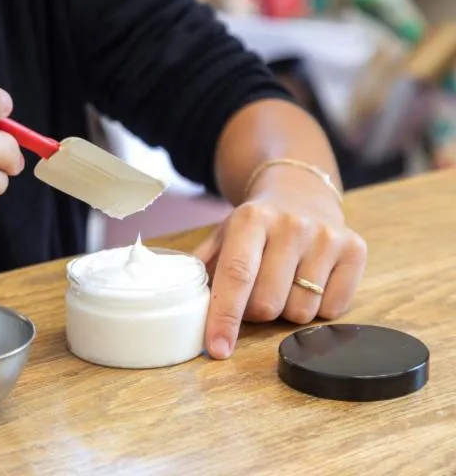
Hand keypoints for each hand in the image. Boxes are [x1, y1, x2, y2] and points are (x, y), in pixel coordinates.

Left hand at [193, 188, 366, 359]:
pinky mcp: (355, 249)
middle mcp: (292, 224)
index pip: (236, 276)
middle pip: (268, 303)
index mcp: (251, 218)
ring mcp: (327, 236)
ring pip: (301, 312)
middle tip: (256, 293)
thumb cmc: (256, 225)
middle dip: (256, 313)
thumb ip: (203, 268)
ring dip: (287, 311)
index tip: (217, 348)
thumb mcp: (223, 235)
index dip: (225, 316)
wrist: (300, 192)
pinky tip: (311, 280)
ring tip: (285, 281)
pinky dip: (318, 307)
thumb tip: (185, 305)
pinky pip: (333, 309)